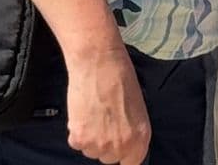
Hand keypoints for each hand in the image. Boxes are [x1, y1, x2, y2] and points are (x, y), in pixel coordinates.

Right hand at [65, 45, 149, 164]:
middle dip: (107, 144)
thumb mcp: (137, 108)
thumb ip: (132, 130)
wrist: (99, 63)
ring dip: (91, 137)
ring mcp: (99, 145)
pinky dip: (77, 131)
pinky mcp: (80, 138)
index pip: (132, 162)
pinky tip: (84, 112)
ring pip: (92, 151)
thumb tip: (125, 142)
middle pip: (109, 158)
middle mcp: (121, 146)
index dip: (125, 155)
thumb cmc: (121, 78)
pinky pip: (77, 143)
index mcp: (141, 137)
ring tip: (94, 113)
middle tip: (105, 120)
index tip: (118, 147)